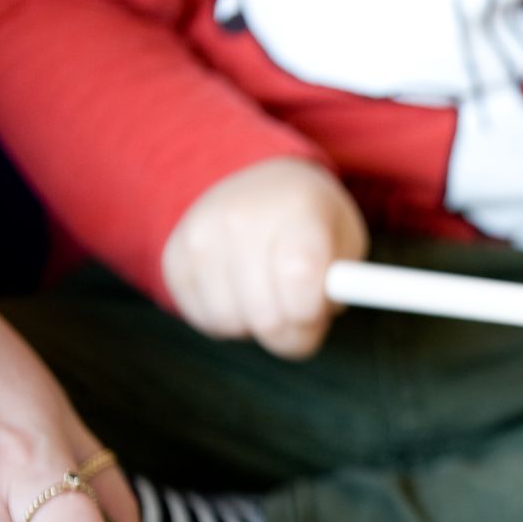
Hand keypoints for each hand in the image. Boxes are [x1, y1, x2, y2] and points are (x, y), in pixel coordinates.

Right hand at [161, 157, 368, 358]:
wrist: (261, 186)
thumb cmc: (313, 225)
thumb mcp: (347, 243)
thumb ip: (344, 285)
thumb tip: (313, 319)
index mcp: (297, 209)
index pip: (299, 277)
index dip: (310, 315)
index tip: (316, 317)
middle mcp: (241, 218)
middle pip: (265, 314)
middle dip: (290, 335)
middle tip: (299, 322)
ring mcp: (200, 236)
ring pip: (230, 323)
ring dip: (255, 328)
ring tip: (269, 299)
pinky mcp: (174, 258)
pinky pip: (202, 319)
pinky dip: (226, 323)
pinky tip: (240, 296)